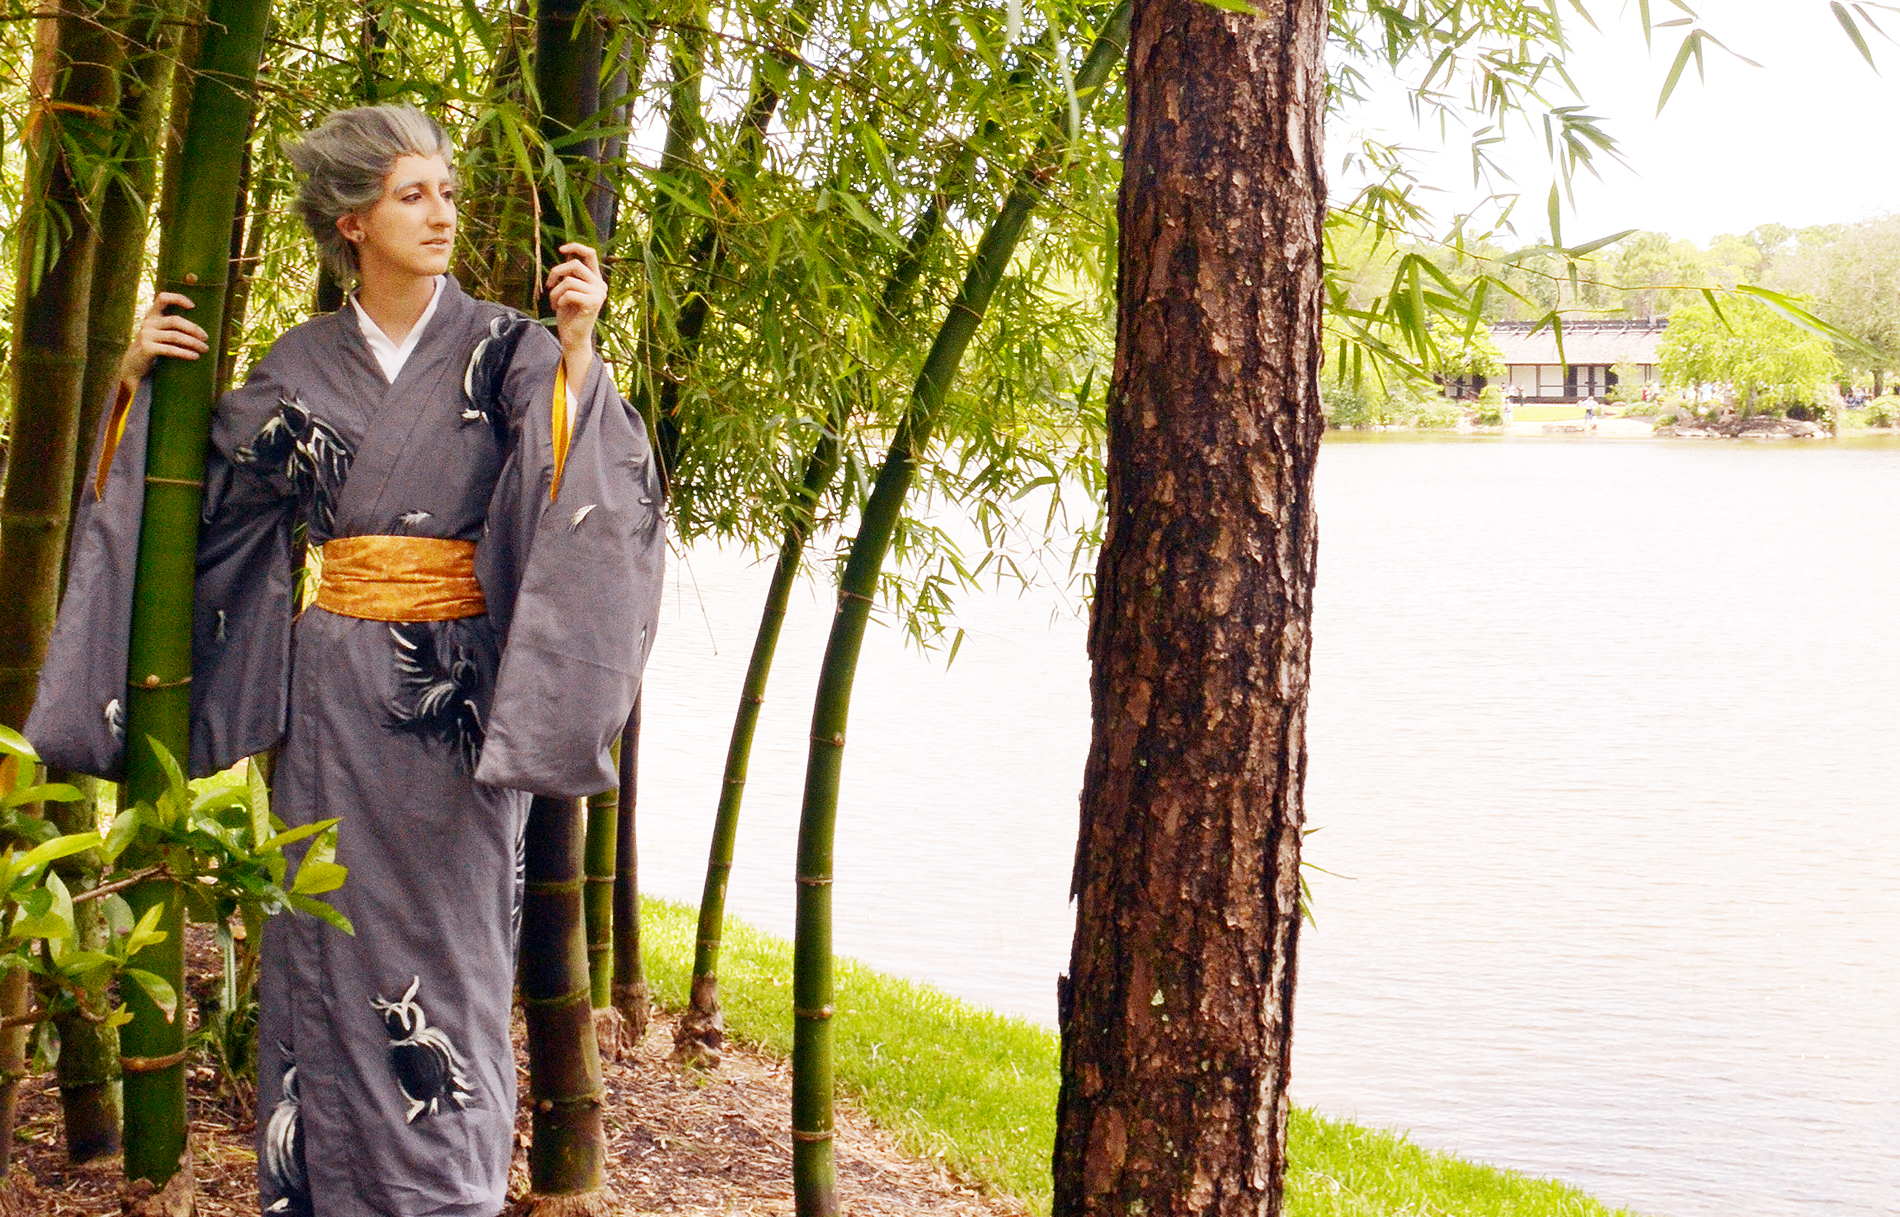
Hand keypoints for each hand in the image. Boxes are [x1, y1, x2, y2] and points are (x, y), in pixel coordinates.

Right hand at [118, 292, 208, 391]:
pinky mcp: (146, 348)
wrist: (134, 366)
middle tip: (206, 338)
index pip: (163, 298)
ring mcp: (146, 335)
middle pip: (175, 320)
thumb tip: (202, 329)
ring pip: (175, 336)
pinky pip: (170, 349)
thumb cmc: (154, 347)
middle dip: (194, 329)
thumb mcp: (159, 333)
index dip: (178, 298)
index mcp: (152, 315)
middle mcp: (148, 322)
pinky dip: (185, 353)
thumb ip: (171, 326)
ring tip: (205, 349)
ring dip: (193, 342)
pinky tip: (195, 356)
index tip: (193, 306)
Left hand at [545, 243, 605, 381]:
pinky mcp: (593, 303)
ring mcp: (598, 294)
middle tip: (548, 285)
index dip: (576, 247)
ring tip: (554, 302)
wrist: (573, 338)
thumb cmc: (569, 314)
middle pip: (575, 264)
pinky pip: (569, 293)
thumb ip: (570, 273)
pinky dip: (559, 300)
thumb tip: (566, 252)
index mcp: (596, 279)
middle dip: (555, 272)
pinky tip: (559, 308)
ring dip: (555, 291)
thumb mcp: (568, 289)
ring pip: (569, 281)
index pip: (590, 254)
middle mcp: (600, 285)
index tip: (561, 249)